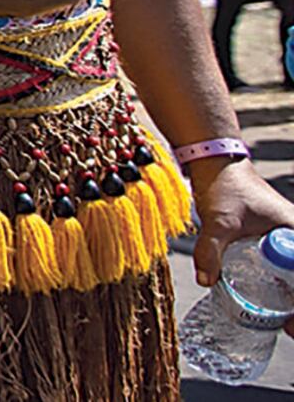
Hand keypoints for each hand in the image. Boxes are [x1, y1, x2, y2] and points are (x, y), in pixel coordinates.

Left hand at [189, 157, 293, 335]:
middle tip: (288, 328)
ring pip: (292, 274)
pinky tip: (272, 305)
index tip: (292, 323)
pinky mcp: (272, 240)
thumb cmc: (224, 186)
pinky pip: (283, 267)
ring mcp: (285, 238)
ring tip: (284, 324)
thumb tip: (205, 281)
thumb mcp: (219, 221)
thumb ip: (210, 250)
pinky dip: (281, 287)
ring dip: (291, 299)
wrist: (215, 162)